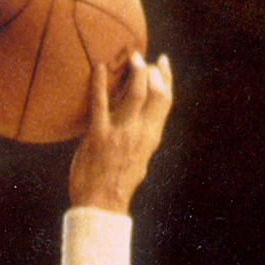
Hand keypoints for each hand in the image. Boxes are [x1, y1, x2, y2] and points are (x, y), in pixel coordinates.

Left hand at [68, 53, 172, 212]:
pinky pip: (100, 103)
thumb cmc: (115, 187)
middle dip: (151, 70)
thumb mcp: (137, 163)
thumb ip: (141, 144)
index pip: (165, 101)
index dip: (166, 79)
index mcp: (151, 137)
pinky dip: (99, 83)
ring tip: (130, 58)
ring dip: (135, 71)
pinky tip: (98, 68)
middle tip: (140, 57)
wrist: (101, 207)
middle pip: (155, 92)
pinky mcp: (99, 136)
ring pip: (135, 93)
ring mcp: (121, 132)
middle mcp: (140, 132)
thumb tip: (141, 131)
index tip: (162, 63)